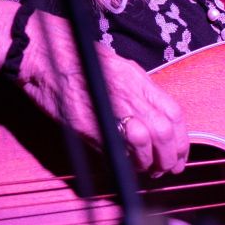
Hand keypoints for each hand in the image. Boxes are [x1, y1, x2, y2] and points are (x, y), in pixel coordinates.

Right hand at [14, 10, 189, 176]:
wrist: (42, 53)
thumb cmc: (75, 57)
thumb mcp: (114, 66)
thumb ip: (134, 89)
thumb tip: (149, 116)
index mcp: (136, 78)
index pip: (174, 113)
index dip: (181, 139)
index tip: (179, 154)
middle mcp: (128, 92)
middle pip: (164, 132)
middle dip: (169, 158)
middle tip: (165, 169)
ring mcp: (109, 107)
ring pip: (145, 143)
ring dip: (148, 163)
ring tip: (145, 170)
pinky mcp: (88, 123)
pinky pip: (114, 149)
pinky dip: (124, 162)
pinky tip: (124, 165)